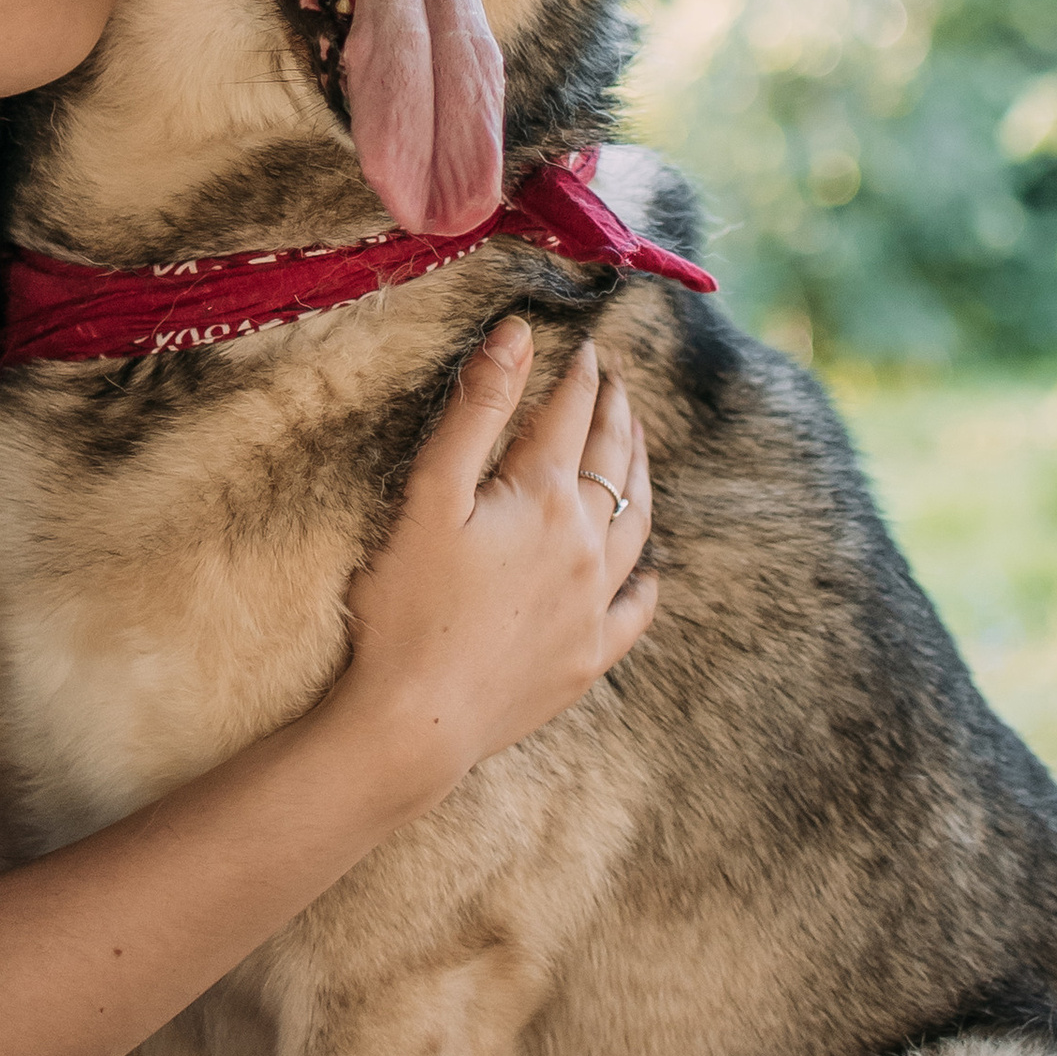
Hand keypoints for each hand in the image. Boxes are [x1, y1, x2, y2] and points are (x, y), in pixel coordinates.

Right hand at [337, 322, 655, 796]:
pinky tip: (649, 573)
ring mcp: (593, 605)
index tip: (586, 348)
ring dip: (640, 477)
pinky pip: (635, 609)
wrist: (417, 721)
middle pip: (613, 463)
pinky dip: (645, 581)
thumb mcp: (429, 494)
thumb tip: (517, 334)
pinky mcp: (588, 657)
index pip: (569, 418)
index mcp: (544, 498)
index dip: (578, 377)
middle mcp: (586, 546)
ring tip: (637, 449)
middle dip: (616, 415)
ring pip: (637, 525)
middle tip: (615, 384)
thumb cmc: (407, 606)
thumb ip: (475, 409)